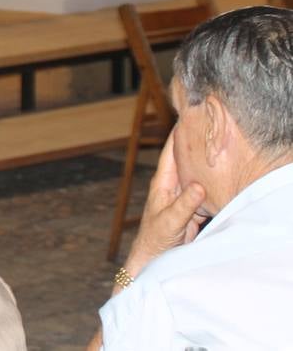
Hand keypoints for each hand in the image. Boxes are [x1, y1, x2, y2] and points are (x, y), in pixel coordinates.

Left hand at [123, 132, 206, 277]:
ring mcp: (182, 195)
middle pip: (185, 159)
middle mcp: (172, 185)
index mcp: (163, 183)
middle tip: (209, 127)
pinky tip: (220, 176)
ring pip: (195, 173)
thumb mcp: (171, 221)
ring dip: (204, 163)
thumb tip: (199, 185)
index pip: (171, 153)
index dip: (178, 135)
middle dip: (195, 145)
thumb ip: (184, 204)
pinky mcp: (191, 207)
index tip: (188, 117)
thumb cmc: (155, 238)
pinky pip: (203, 189)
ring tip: (217, 147)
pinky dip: (211, 182)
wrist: (154, 257)